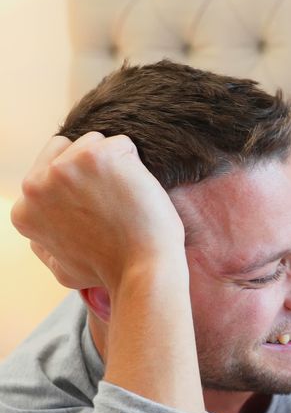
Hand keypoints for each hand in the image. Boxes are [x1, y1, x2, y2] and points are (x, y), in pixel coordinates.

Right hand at [10, 132, 186, 290]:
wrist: (143, 269)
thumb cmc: (111, 270)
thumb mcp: (61, 266)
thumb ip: (44, 243)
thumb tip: (38, 221)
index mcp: (25, 210)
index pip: (48, 169)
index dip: (80, 184)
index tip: (98, 208)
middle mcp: (36, 185)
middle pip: (67, 148)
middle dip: (91, 167)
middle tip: (113, 200)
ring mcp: (64, 167)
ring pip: (95, 141)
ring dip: (115, 164)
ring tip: (125, 199)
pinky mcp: (96, 156)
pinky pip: (122, 144)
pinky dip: (136, 163)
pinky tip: (137, 191)